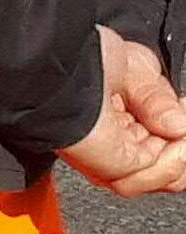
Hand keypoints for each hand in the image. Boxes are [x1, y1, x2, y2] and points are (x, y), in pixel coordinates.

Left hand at [60, 28, 185, 196]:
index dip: (184, 137)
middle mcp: (116, 145)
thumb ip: (161, 101)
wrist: (60, 56)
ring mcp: (112, 159)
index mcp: (121, 124)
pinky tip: (176, 138)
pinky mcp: (109, 166)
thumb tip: (181, 127)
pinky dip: (174, 161)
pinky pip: (153, 178)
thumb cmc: (84, 54)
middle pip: (171, 171)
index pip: (166, 150)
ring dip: (184, 155)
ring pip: (167, 179)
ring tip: (183, 131)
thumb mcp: (138, 70)